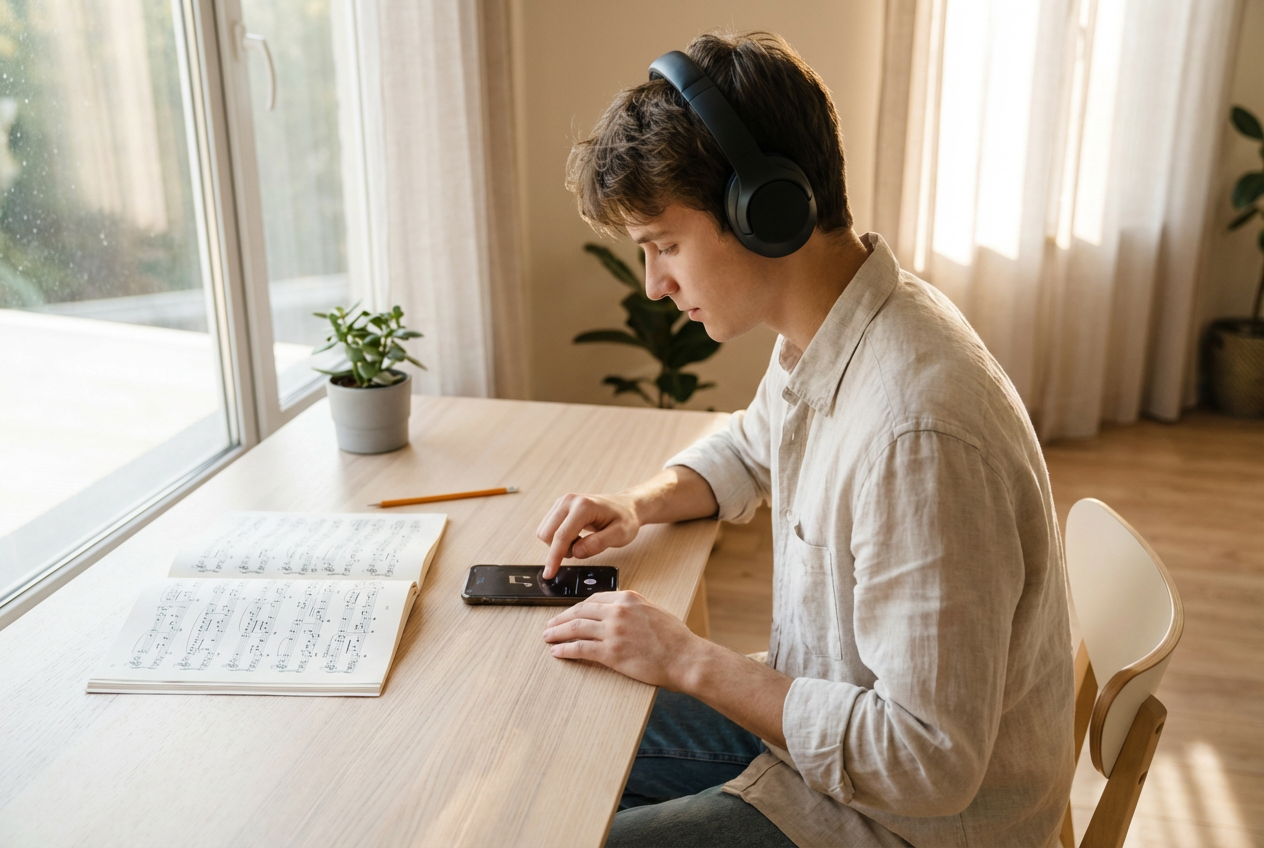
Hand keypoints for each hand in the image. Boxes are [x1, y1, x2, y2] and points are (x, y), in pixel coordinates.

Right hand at [536, 492, 640, 577]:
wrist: (626, 506)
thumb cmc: (625, 519)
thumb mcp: (620, 535)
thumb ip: (599, 544)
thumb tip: (576, 552)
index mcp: (584, 506)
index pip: (562, 535)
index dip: (554, 557)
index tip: (549, 574)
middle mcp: (569, 501)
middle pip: (547, 534)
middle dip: (560, 550)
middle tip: (582, 549)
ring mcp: (562, 502)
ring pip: (545, 532)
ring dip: (559, 544)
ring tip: (581, 541)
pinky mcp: (559, 507)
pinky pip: (548, 528)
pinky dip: (559, 539)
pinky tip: (576, 536)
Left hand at [541, 591, 703, 689]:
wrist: (685, 658)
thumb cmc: (675, 639)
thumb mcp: (654, 611)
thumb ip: (634, 608)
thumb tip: (619, 611)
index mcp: (628, 598)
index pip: (594, 599)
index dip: (577, 608)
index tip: (569, 614)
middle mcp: (617, 611)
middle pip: (580, 611)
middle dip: (561, 618)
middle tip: (550, 624)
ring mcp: (612, 631)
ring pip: (575, 628)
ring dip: (557, 632)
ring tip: (547, 636)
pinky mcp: (610, 652)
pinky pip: (580, 648)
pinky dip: (565, 649)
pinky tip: (557, 652)